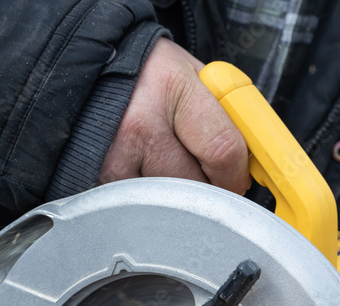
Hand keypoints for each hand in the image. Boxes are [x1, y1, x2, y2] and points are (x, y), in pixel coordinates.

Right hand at [99, 39, 250, 193]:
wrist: (84, 66)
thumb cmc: (147, 73)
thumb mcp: (192, 76)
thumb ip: (224, 116)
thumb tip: (255, 162)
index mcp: (174, 87)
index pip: (223, 150)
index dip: (236, 174)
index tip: (238, 178)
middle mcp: (140, 122)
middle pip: (196, 186)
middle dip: (209, 191)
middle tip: (206, 179)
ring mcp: (114, 153)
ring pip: (168, 202)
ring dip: (178, 197)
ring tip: (169, 167)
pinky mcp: (97, 177)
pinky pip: (139, 204)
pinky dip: (149, 197)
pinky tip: (144, 171)